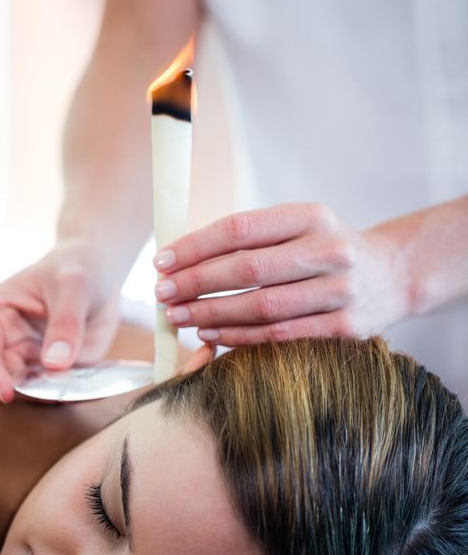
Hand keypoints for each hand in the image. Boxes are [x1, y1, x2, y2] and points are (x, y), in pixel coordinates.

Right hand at [0, 239, 120, 402]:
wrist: (99, 272)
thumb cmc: (76, 268)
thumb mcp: (74, 287)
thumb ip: (65, 323)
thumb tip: (55, 363)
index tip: (6, 393)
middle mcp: (7, 343)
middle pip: (5, 378)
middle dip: (29, 390)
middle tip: (57, 391)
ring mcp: (31, 360)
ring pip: (34, 392)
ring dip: (53, 395)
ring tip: (80, 383)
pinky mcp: (56, 372)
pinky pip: (61, 392)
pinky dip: (75, 394)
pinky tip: (94, 385)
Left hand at [153, 203, 410, 345]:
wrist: (392, 276)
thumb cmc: (325, 252)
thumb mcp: (298, 228)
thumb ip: (250, 239)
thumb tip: (180, 256)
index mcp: (311, 216)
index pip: (239, 229)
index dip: (195, 246)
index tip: (162, 262)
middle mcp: (329, 250)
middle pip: (247, 268)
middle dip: (196, 282)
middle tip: (162, 294)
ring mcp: (340, 291)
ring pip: (261, 307)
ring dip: (211, 314)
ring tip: (179, 316)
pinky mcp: (345, 329)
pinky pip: (280, 337)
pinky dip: (240, 338)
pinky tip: (212, 335)